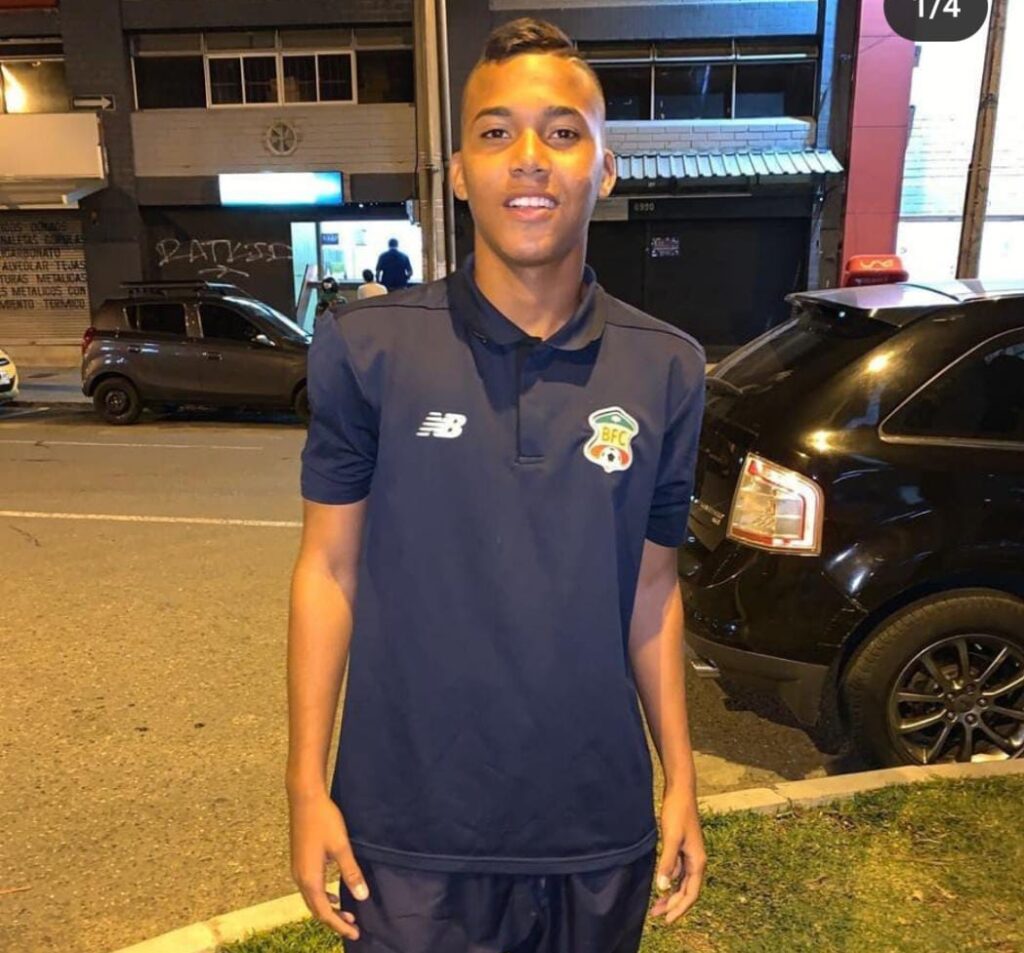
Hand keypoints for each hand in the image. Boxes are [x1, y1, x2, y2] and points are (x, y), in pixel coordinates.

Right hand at [288, 788, 369, 940]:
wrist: (305, 798)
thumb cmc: (324, 820)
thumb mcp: (341, 847)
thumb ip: (351, 872)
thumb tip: (362, 896)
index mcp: (310, 878)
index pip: (324, 912)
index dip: (339, 925)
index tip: (355, 933)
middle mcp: (300, 878)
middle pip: (316, 909)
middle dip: (334, 920)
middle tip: (353, 927)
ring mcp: (297, 869)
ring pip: (311, 898)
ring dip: (328, 908)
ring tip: (346, 913)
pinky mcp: (299, 860)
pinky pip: (309, 888)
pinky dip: (321, 896)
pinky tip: (333, 892)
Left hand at [649, 783, 705, 923]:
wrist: (680, 792)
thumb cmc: (677, 812)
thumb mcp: (671, 838)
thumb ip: (667, 863)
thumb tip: (662, 888)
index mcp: (698, 862)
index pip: (691, 894)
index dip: (680, 909)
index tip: (667, 920)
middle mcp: (697, 861)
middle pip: (687, 891)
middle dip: (673, 905)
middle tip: (656, 915)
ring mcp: (690, 855)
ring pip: (682, 882)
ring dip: (670, 894)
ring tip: (655, 905)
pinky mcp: (682, 848)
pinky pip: (678, 872)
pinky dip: (669, 880)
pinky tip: (660, 883)